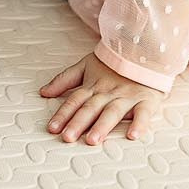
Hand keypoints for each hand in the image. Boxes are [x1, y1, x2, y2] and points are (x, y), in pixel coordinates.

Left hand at [41, 51, 165, 144]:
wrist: (145, 49)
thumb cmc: (114, 63)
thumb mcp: (86, 66)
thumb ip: (64, 80)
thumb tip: (43, 92)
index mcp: (93, 86)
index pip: (75, 100)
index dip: (63, 114)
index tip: (52, 128)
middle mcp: (108, 92)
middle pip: (91, 108)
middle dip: (79, 122)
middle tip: (68, 137)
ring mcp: (127, 96)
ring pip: (113, 111)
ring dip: (103, 125)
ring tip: (93, 139)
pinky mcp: (146, 100)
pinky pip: (143, 113)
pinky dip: (139, 124)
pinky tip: (133, 135)